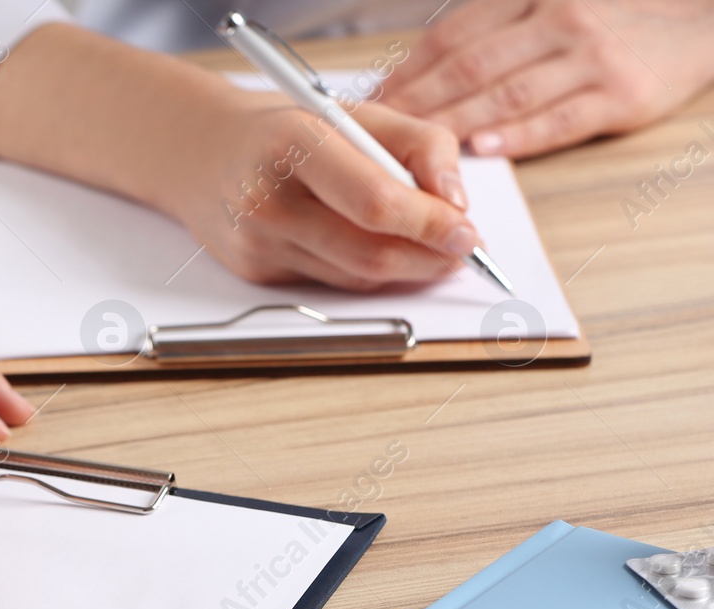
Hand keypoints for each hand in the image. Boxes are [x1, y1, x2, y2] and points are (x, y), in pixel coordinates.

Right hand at [165, 85, 480, 289]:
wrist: (202, 153)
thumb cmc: (285, 129)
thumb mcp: (355, 112)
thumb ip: (419, 144)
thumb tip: (455, 202)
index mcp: (293, 144)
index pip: (374, 201)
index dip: (429, 224)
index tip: (467, 232)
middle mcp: (267, 201)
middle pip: (368, 252)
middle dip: (428, 258)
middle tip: (462, 251)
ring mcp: (257, 243)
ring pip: (355, 277)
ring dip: (406, 270)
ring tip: (432, 251)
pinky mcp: (256, 272)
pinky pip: (332, 283)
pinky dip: (367, 272)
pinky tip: (380, 250)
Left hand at [387, 0, 713, 158]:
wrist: (695, 25)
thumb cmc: (607, 22)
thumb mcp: (546, 8)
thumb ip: (489, 35)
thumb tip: (414, 73)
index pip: (453, 38)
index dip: (407, 72)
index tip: (373, 102)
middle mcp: (559, 21)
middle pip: (470, 68)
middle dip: (416, 104)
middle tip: (378, 134)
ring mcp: (590, 57)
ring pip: (506, 96)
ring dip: (453, 125)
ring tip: (414, 148)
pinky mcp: (619, 96)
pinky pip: (558, 120)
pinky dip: (516, 136)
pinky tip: (481, 149)